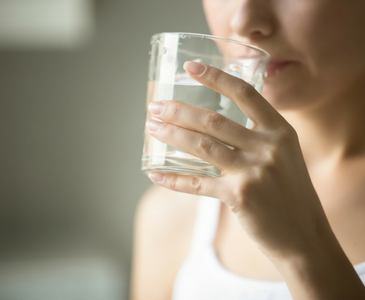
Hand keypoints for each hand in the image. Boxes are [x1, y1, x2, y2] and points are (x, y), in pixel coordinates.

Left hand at [146, 61, 332, 261]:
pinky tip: (156, 174)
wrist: (305, 234)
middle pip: (214, 120)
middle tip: (156, 107)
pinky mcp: (239, 197)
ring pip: (203, 146)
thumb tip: (218, 124)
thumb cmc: (290, 191)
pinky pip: (198, 184)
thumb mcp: (285, 154)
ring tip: (152, 128)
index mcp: (280, 130)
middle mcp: (268, 147)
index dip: (216, 77)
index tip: (190, 67)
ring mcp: (253, 172)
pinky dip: (174, 179)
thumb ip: (258, 135)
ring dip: (172, 135)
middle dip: (179, 111)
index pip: (244, 93)